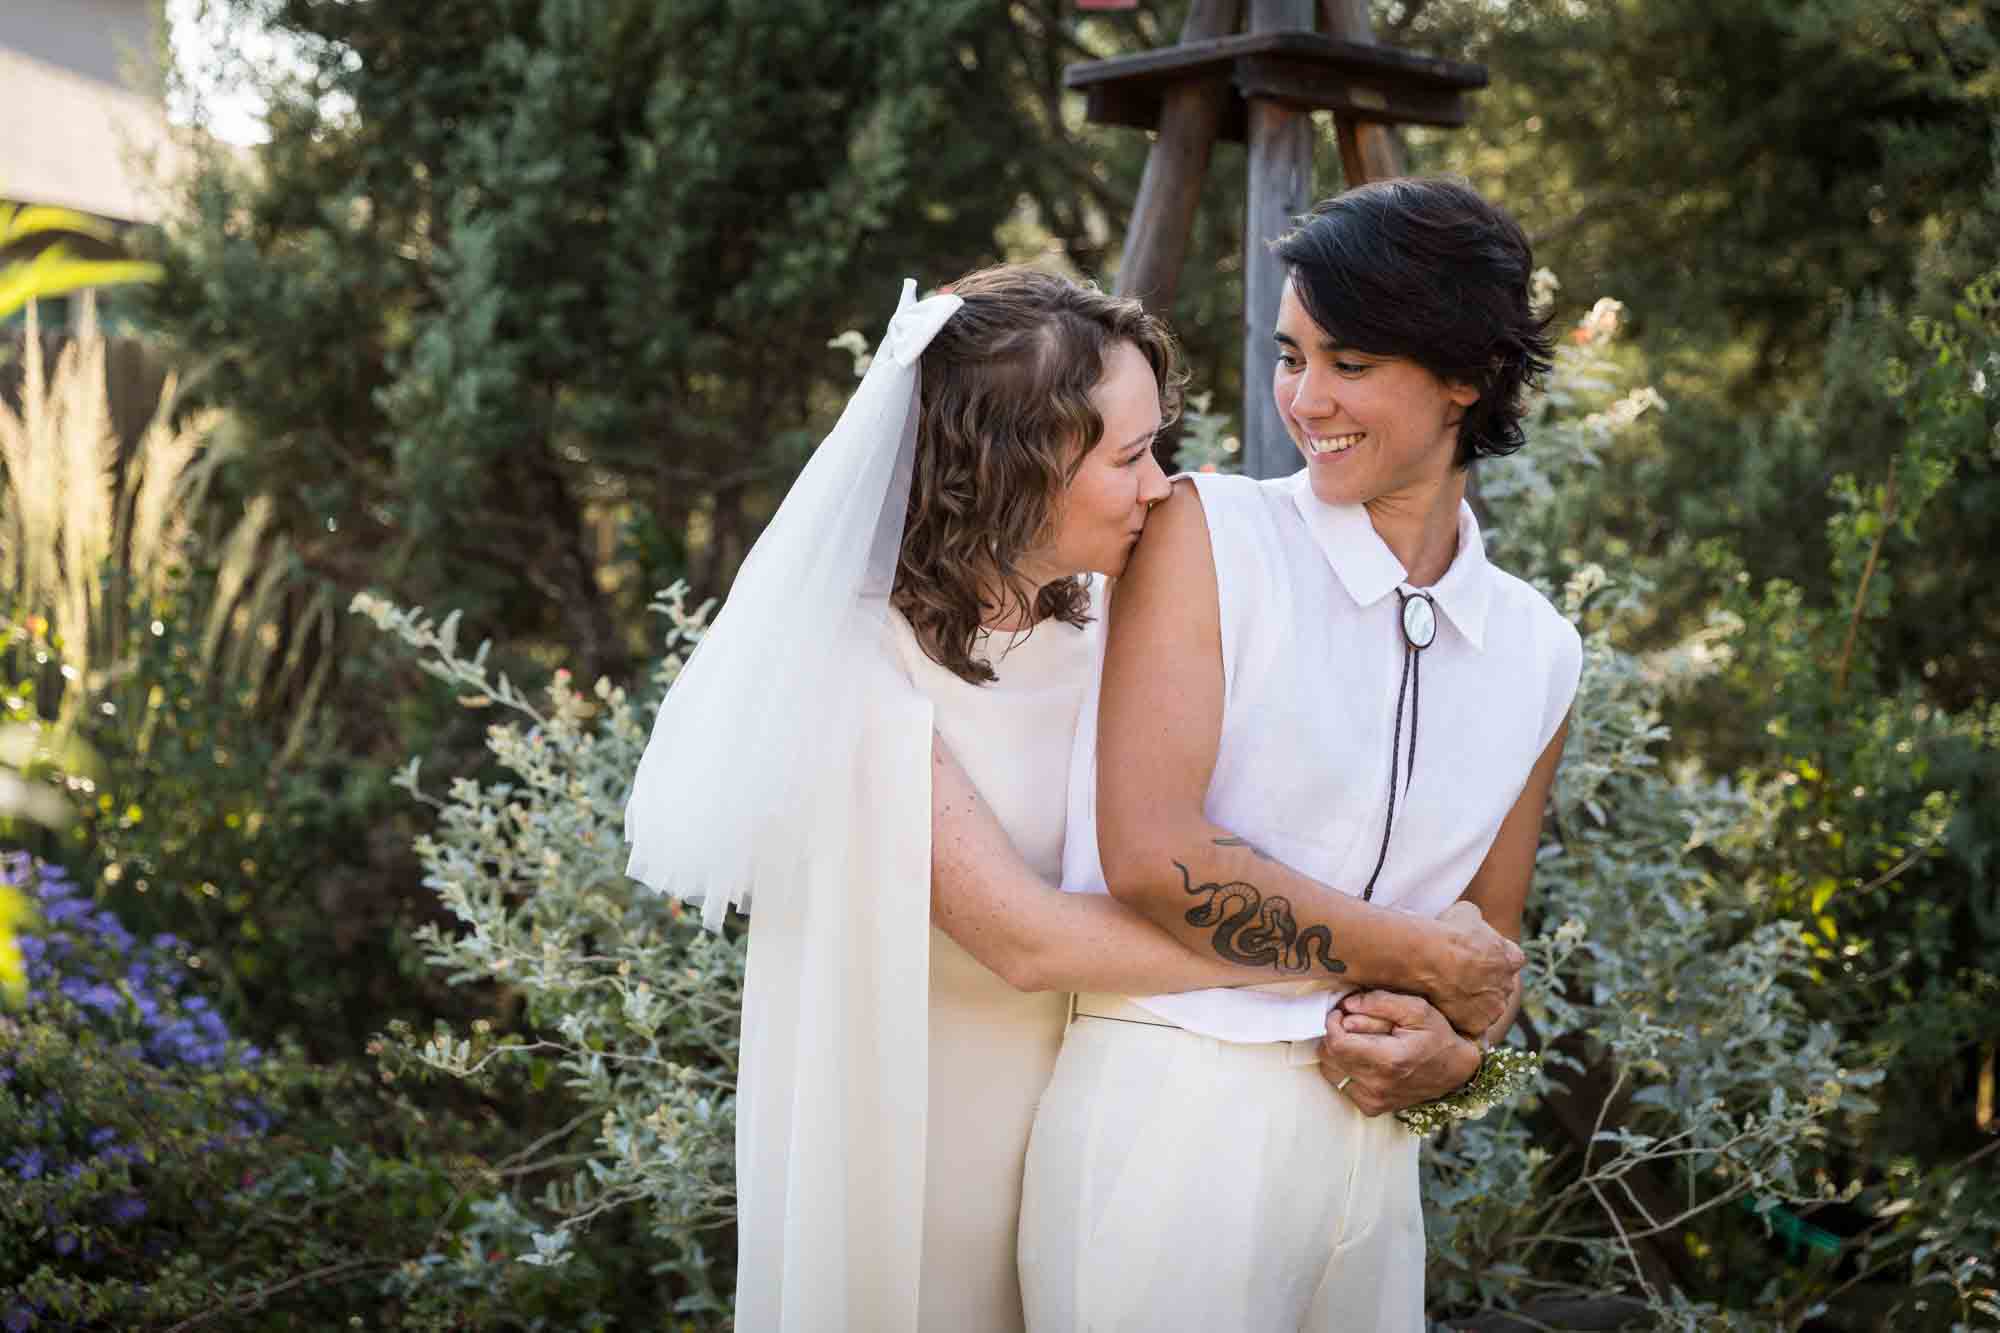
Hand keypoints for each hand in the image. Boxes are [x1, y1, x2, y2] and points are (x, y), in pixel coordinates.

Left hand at [1319, 990, 1481, 1117]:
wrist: (1456, 1072)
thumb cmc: (1437, 1037)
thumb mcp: (1417, 1009)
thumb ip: (1381, 1002)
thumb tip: (1347, 1005)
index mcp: (1389, 1060)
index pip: (1337, 1043)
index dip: (1332, 1023)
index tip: (1340, 1012)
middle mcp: (1378, 1085)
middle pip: (1329, 1056)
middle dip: (1335, 1035)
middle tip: (1353, 1025)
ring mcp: (1374, 1101)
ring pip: (1330, 1070)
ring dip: (1338, 1052)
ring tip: (1361, 1042)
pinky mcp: (1371, 1108)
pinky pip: (1340, 1084)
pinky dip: (1345, 1068)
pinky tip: (1365, 1059)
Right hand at [1424, 901, 1523, 1036]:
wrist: (1432, 958)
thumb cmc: (1449, 932)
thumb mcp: (1467, 912)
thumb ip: (1476, 921)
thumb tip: (1471, 921)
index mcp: (1511, 958)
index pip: (1513, 959)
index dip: (1496, 959)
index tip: (1480, 959)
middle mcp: (1508, 985)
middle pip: (1499, 987)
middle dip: (1485, 984)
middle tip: (1460, 979)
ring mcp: (1494, 1008)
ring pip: (1486, 1009)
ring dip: (1472, 1005)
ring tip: (1448, 997)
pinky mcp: (1477, 1025)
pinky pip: (1469, 1026)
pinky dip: (1458, 1020)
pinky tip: (1442, 1011)